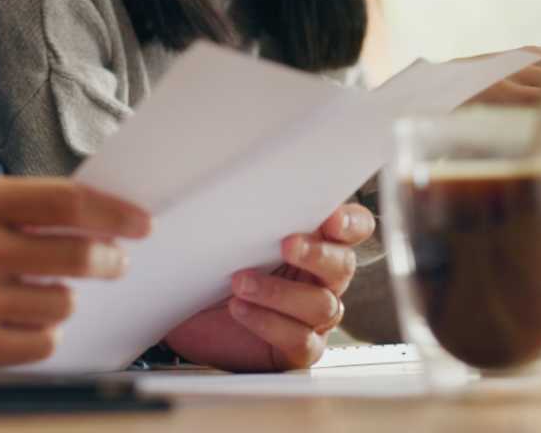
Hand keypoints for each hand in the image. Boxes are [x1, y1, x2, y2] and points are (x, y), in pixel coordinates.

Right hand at [0, 175, 151, 363]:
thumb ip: (25, 204)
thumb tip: (101, 214)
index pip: (69, 202)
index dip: (115, 213)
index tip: (143, 224)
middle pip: (76, 255)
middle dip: (108, 260)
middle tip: (113, 263)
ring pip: (62, 303)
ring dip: (66, 299)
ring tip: (43, 292)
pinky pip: (40, 343)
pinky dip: (44, 333)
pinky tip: (25, 321)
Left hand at [160, 203, 373, 371]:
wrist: (187, 317)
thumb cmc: (215, 271)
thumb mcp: (231, 237)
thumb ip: (254, 217)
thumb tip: (247, 191)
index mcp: (316, 243)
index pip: (352, 228)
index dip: (350, 222)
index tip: (332, 218)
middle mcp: (322, 280)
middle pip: (342, 265)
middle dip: (316, 254)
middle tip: (287, 245)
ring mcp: (313, 318)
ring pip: (320, 305)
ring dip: (279, 292)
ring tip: (240, 282)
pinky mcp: (298, 350)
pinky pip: (299, 339)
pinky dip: (268, 322)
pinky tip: (240, 309)